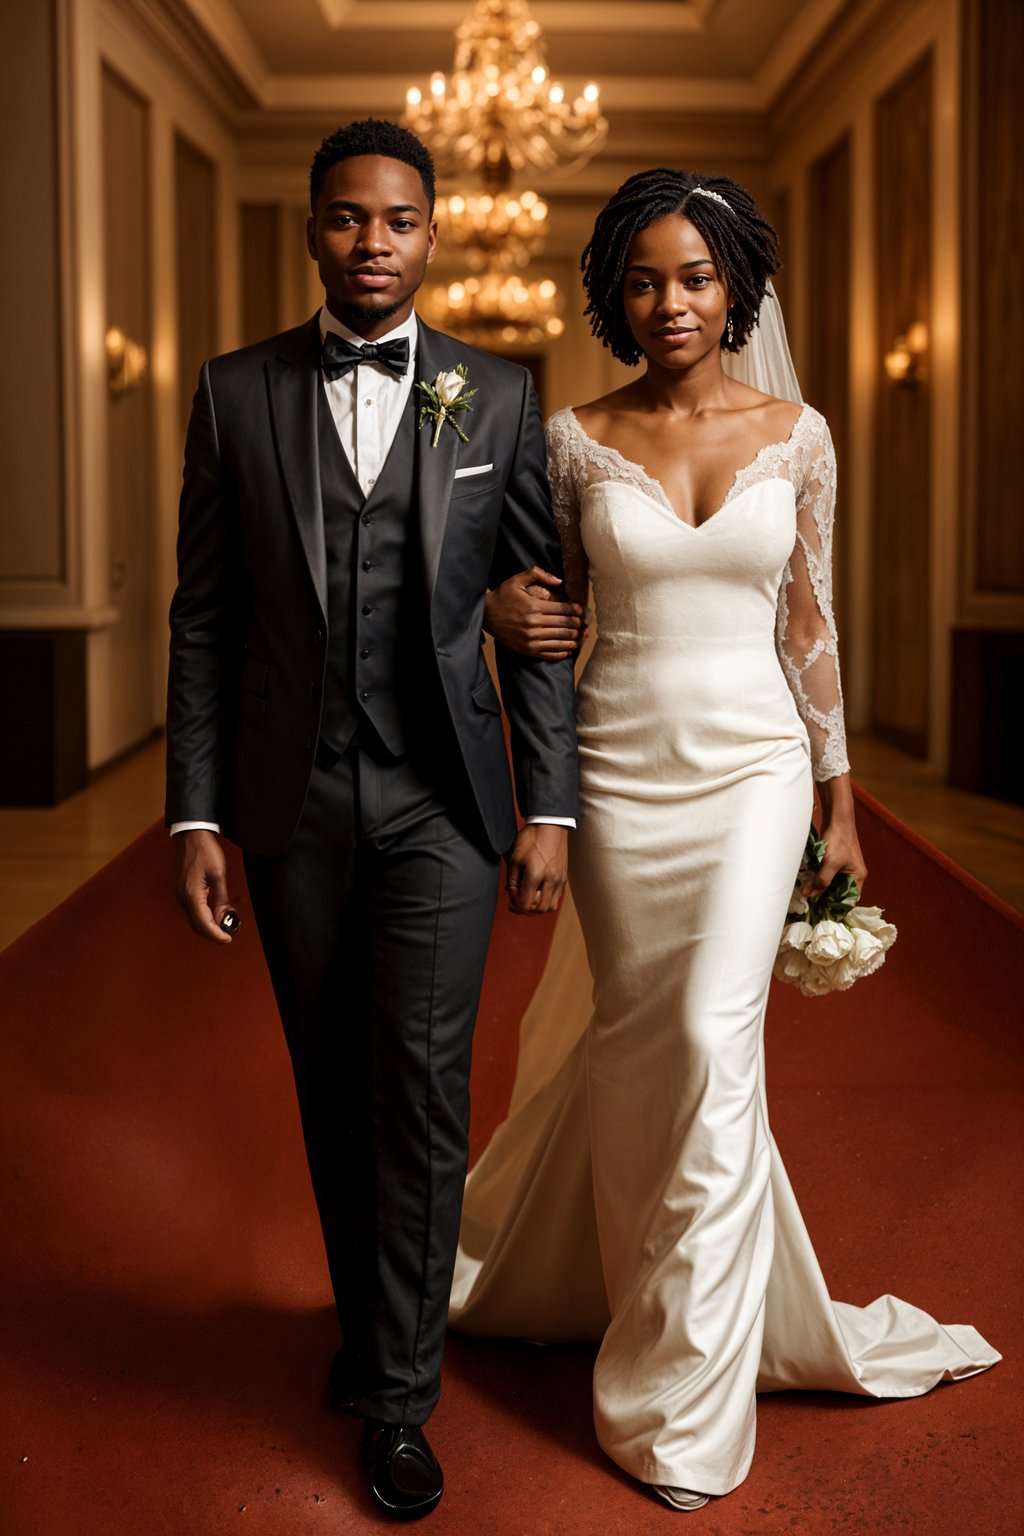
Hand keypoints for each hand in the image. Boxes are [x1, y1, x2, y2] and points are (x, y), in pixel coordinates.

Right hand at [175, 829, 236, 943]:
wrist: (191, 835)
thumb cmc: (205, 851)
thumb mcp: (218, 874)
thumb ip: (221, 898)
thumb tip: (225, 917)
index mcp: (192, 896)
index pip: (204, 924)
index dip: (216, 935)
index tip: (228, 940)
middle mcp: (183, 898)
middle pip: (198, 926)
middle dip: (213, 933)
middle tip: (229, 934)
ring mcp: (182, 895)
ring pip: (195, 920)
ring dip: (209, 926)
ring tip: (226, 924)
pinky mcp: (184, 891)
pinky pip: (194, 911)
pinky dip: (205, 917)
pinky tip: (217, 913)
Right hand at [484, 567, 584, 658]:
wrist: (485, 616)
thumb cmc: (503, 596)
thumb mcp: (517, 580)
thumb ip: (538, 574)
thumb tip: (559, 581)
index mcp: (534, 606)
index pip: (564, 609)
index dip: (576, 610)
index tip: (581, 611)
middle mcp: (534, 624)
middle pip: (565, 625)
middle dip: (578, 625)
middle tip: (583, 624)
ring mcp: (531, 639)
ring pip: (561, 640)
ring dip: (574, 639)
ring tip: (580, 637)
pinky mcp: (528, 650)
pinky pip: (550, 653)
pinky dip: (562, 652)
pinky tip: (568, 649)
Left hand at [504, 824, 567, 914]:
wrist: (551, 825)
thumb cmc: (531, 838)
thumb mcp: (514, 857)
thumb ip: (512, 880)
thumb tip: (513, 894)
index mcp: (535, 875)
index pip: (524, 905)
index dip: (515, 906)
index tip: (510, 900)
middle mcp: (550, 881)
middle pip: (538, 910)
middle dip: (525, 909)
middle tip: (518, 899)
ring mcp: (559, 880)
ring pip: (550, 907)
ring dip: (538, 907)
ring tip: (529, 897)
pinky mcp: (564, 878)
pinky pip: (557, 898)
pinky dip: (547, 901)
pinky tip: (539, 892)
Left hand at [803, 779, 867, 898]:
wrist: (836, 818)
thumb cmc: (839, 840)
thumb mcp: (830, 863)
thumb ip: (821, 880)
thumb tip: (809, 895)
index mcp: (857, 877)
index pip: (849, 900)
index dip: (837, 907)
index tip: (822, 913)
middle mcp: (852, 875)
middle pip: (838, 893)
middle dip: (825, 899)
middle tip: (810, 906)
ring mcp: (843, 869)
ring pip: (831, 885)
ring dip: (819, 889)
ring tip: (806, 896)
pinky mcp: (834, 863)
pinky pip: (826, 876)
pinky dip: (817, 880)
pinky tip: (807, 884)